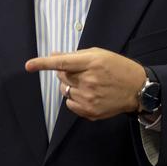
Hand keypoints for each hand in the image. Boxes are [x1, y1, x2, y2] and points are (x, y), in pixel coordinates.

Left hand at [25, 48, 146, 120]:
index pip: (62, 63)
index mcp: (92, 62)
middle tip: (80, 71)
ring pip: (64, 90)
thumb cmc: (119, 68)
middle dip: (65, 73)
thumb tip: (54, 56)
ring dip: (70, 86)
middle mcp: (89, 80)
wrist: (138, 89)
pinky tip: (88, 94)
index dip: (43, 63)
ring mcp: (89, 97)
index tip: (29, 65)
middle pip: (62, 76)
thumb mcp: (100, 54)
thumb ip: (76, 55)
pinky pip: (70, 104)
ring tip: (88, 84)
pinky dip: (74, 98)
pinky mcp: (90, 111)